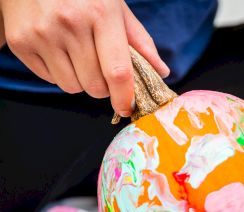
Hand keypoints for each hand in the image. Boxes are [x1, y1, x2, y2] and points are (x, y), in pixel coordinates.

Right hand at [0, 0, 169, 115]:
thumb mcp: (116, 6)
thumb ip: (140, 41)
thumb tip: (162, 72)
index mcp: (101, 14)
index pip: (117, 72)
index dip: (124, 97)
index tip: (127, 108)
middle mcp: (70, 24)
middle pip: (95, 86)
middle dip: (103, 87)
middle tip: (101, 69)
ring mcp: (42, 33)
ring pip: (71, 87)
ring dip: (80, 81)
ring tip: (78, 56)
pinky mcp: (20, 42)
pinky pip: (49, 79)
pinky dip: (59, 73)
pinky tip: (58, 50)